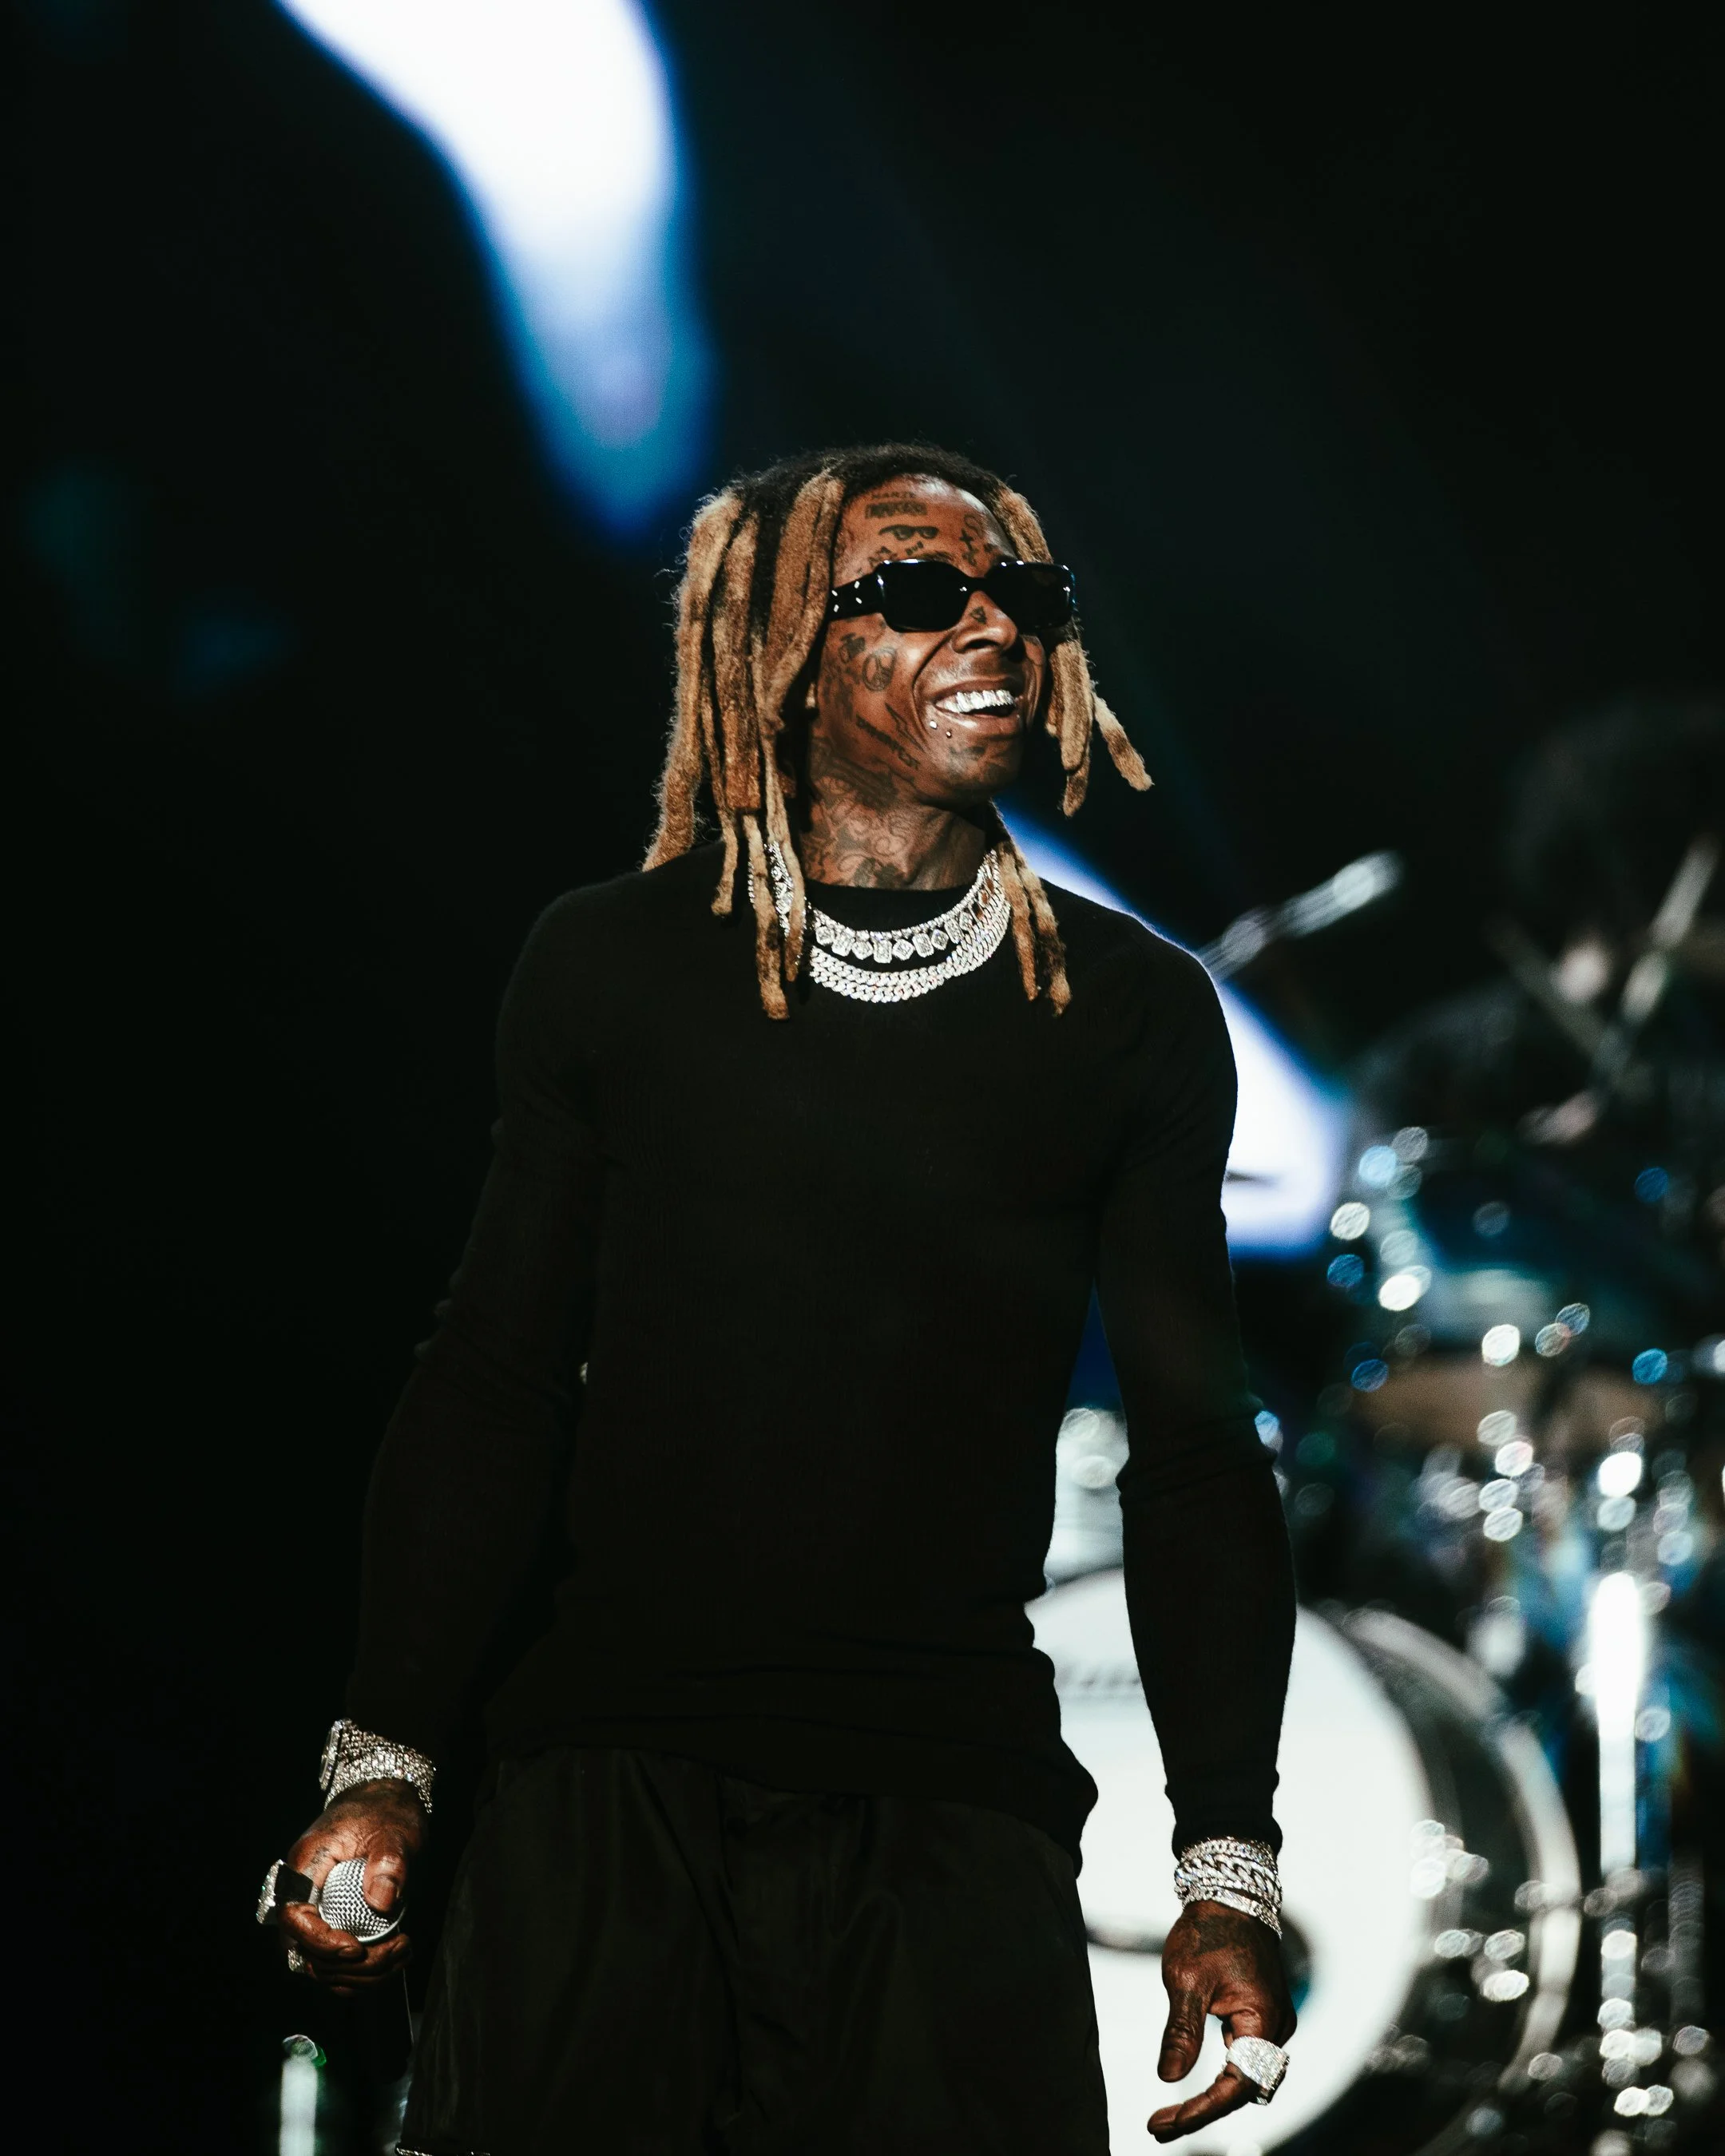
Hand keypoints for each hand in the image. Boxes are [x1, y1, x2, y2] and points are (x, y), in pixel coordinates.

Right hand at [277, 1779, 425, 1996]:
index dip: (319, 1941)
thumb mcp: (393, 1831)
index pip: (293, 1916)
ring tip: (401, 1953)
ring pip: (321, 1966)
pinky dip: (362, 1973)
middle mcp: (303, 1894)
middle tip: (396, 1949)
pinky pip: (336, 1964)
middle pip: (305, 1952)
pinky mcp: (332, 1924)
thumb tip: (381, 1902)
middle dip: (351, 1965)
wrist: (384, 1803)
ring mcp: (316, 1913)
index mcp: (306, 1866)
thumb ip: (389, 1862)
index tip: (356, 1948)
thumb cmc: (384, 1813)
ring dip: (361, 1975)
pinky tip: (395, 1958)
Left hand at [1147, 1901, 1295, 2141]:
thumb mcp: (1185, 1980)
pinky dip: (1222, 2078)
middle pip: (1246, 2089)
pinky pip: (1247, 2060)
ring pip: (1248, 2078)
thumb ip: (1181, 2032)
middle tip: (1160, 2126)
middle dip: (1206, 2112)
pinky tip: (1194, 2086)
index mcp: (1262, 2019)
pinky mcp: (1263, 2017)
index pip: (1237, 2084)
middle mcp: (1277, 2027)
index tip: (1167, 2123)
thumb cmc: (1208, 1931)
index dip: (1202, 2110)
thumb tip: (1168, 2078)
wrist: (1230, 1895)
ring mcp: (1273, 2023)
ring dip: (1214, 2099)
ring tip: (1171, 2115)